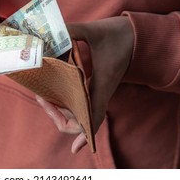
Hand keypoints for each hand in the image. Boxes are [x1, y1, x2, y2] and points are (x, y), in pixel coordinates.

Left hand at [36, 16, 133, 152]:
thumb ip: (72, 30)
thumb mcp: (95, 31)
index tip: (75, 149)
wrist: (137, 35)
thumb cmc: (119, 35)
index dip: (85, 135)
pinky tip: (54, 95)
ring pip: (79, 110)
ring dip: (61, 108)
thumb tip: (50, 32)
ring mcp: (98, 89)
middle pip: (81, 120)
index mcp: (102, 86)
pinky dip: (67, 101)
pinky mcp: (96, 83)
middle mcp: (100, 92)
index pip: (94, 117)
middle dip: (59, 115)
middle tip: (42, 98)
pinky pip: (81, 99)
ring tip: (42, 94)